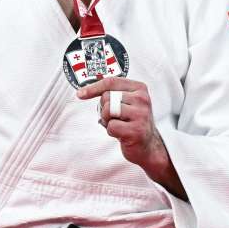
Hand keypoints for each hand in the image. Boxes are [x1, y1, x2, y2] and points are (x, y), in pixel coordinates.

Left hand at [77, 77, 185, 197]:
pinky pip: (111, 126)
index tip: (81, 94)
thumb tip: (84, 91)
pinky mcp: (136, 130)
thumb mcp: (127, 102)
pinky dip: (111, 131)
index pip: (111, 82)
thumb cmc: (133, 122)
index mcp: (140, 88)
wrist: (147, 145)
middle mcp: (142, 99)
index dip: (93, 88)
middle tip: (115, 117)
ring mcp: (141, 114)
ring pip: (107, 110)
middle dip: (104, 108)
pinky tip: (121, 133)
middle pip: (107, 96)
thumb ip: (112, 93)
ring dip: (108, 120)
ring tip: (119, 124)